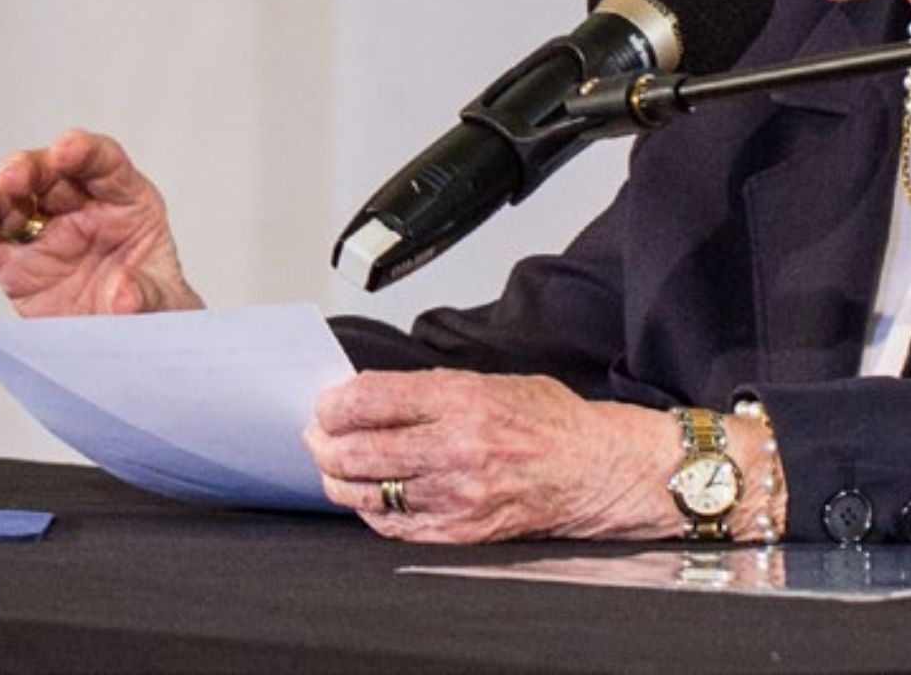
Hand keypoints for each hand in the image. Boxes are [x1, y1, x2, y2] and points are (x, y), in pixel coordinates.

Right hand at [0, 128, 203, 316]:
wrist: (132, 349)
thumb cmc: (158, 310)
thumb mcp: (168, 304)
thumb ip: (147, 295)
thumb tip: (123, 295)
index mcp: (127, 202)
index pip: (105, 163)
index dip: (85, 151)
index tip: (67, 150)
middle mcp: (81, 207)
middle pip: (48, 173)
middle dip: (28, 169)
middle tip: (15, 179)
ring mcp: (42, 232)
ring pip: (6, 201)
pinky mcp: (12, 262)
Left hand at [305, 369, 679, 543]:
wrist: (593, 467)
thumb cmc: (547, 419)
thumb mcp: (490, 380)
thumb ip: (430, 389)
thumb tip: (370, 395)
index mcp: (462, 398)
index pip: (372, 399)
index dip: (335, 402)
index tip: (326, 403)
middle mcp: (456, 446)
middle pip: (359, 449)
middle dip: (325, 441)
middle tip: (318, 434)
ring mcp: (457, 494)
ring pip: (369, 492)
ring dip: (339, 478)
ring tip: (334, 467)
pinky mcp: (460, 530)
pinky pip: (393, 526)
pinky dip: (370, 512)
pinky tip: (367, 498)